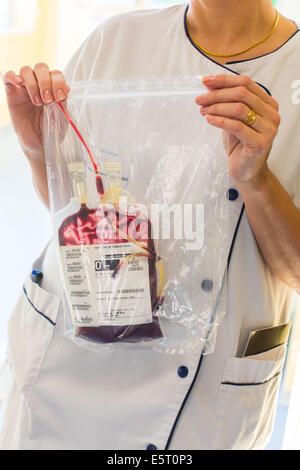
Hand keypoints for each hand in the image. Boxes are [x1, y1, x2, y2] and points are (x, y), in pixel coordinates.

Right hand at [3, 63, 69, 160]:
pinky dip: (11, 75)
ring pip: (26, 70)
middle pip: (41, 67)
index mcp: (53, 87)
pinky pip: (7, 76)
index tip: (61, 98)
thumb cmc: (51, 129)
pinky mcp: (12, 94)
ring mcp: (25, 88)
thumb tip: (67, 87)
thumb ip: (65, 101)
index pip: (55, 73)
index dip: (58, 82)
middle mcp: (39, 84)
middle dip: (46, 82)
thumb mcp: (63, 115)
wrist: (40, 144)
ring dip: (33, 84)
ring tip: (37, 102)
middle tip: (48, 101)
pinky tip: (18, 82)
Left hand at [196, 74, 280, 190]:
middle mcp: (272, 114)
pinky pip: (237, 126)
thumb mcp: (234, 120)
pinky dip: (220, 121)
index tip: (206, 81)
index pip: (246, 83)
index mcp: (268, 104)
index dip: (224, 80)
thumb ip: (228, 104)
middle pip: (242, 94)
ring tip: (202, 110)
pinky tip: (209, 120)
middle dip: (217, 94)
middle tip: (200, 99)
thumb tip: (209, 86)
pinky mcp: (260, 143)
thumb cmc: (241, 146)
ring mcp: (268, 129)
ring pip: (239, 109)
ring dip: (216, 107)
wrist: (247, 171)